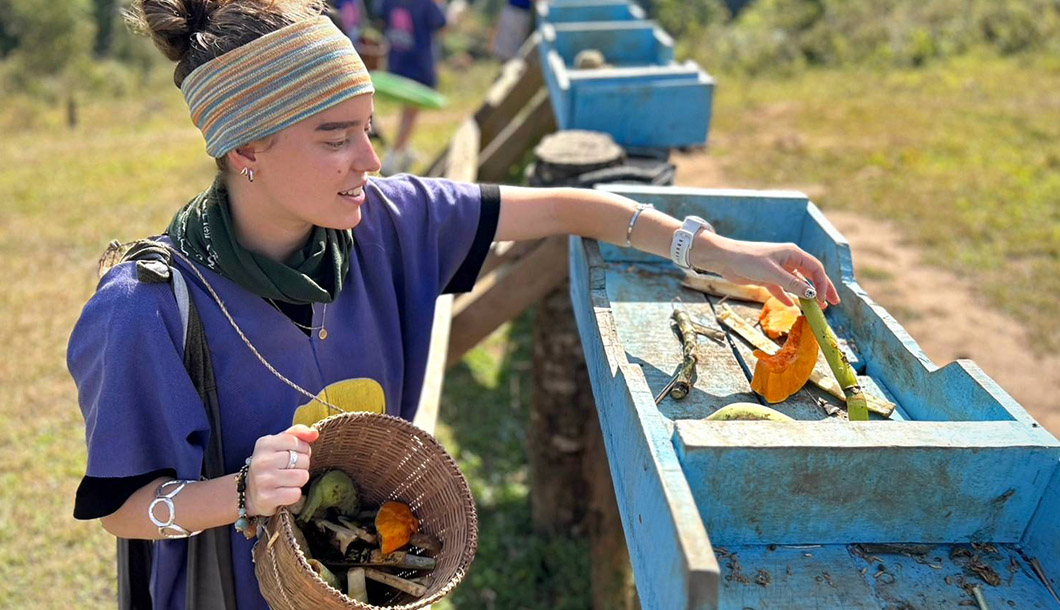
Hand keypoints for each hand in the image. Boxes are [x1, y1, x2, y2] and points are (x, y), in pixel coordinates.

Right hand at [244, 424, 318, 516]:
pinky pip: (295, 494)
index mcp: (264, 444)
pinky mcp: (266, 498)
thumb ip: (298, 433)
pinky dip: (294, 494)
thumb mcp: (280, 444)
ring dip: (299, 481)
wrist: (251, 492)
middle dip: (302, 466)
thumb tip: (314, 433)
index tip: (295, 454)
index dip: (303, 449)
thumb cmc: (271, 464)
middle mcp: (262, 461)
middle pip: (303, 460)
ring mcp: (263, 480)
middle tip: (290, 470)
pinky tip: (283, 491)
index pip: (297, 441)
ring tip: (288, 480)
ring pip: (302, 477)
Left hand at [694, 234, 840, 307]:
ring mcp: (778, 269)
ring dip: (806, 295)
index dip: (823, 284)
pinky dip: (787, 297)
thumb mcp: (773, 273)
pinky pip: (782, 289)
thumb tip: (813, 294)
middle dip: (822, 289)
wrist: (724, 259)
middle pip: (810, 276)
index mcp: (793, 253)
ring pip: (797, 283)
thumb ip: (793, 284)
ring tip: (816, 308)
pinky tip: (793, 307)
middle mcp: (788, 260)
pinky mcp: (767, 278)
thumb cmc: (748, 260)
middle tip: (833, 303)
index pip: (815, 269)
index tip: (825, 299)